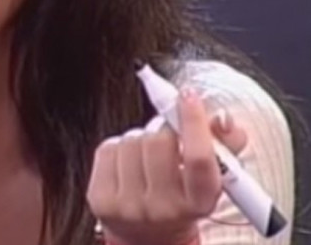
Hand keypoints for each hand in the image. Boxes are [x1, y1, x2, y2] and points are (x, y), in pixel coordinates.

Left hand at [86, 90, 247, 244]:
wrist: (148, 236)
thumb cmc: (184, 196)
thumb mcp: (212, 177)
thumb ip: (225, 144)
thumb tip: (221, 117)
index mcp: (199, 204)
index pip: (198, 159)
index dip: (193, 122)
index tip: (189, 95)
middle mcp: (163, 209)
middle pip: (159, 142)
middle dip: (166, 128)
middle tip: (170, 132)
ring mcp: (128, 206)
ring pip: (131, 141)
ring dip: (142, 137)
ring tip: (149, 154)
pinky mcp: (100, 199)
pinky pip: (108, 149)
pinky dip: (119, 147)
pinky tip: (129, 163)